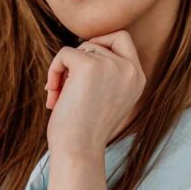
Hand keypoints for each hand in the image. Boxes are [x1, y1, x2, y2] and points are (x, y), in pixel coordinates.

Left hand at [44, 30, 145, 156]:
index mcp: (138, 78)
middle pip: (96, 43)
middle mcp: (129, 69)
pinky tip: (53, 93)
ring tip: (59, 97)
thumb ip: (107, 73)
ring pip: (79, 48)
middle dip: (78, 62)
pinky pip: (64, 53)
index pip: (122, 38)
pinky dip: (53, 70)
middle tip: (67, 87)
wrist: (78, 151)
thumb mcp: (107, 98)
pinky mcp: (88, 65)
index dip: (100, 43)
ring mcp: (111, 65)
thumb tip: (86, 46)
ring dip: (64, 71)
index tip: (83, 63)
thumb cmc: (86, 131)